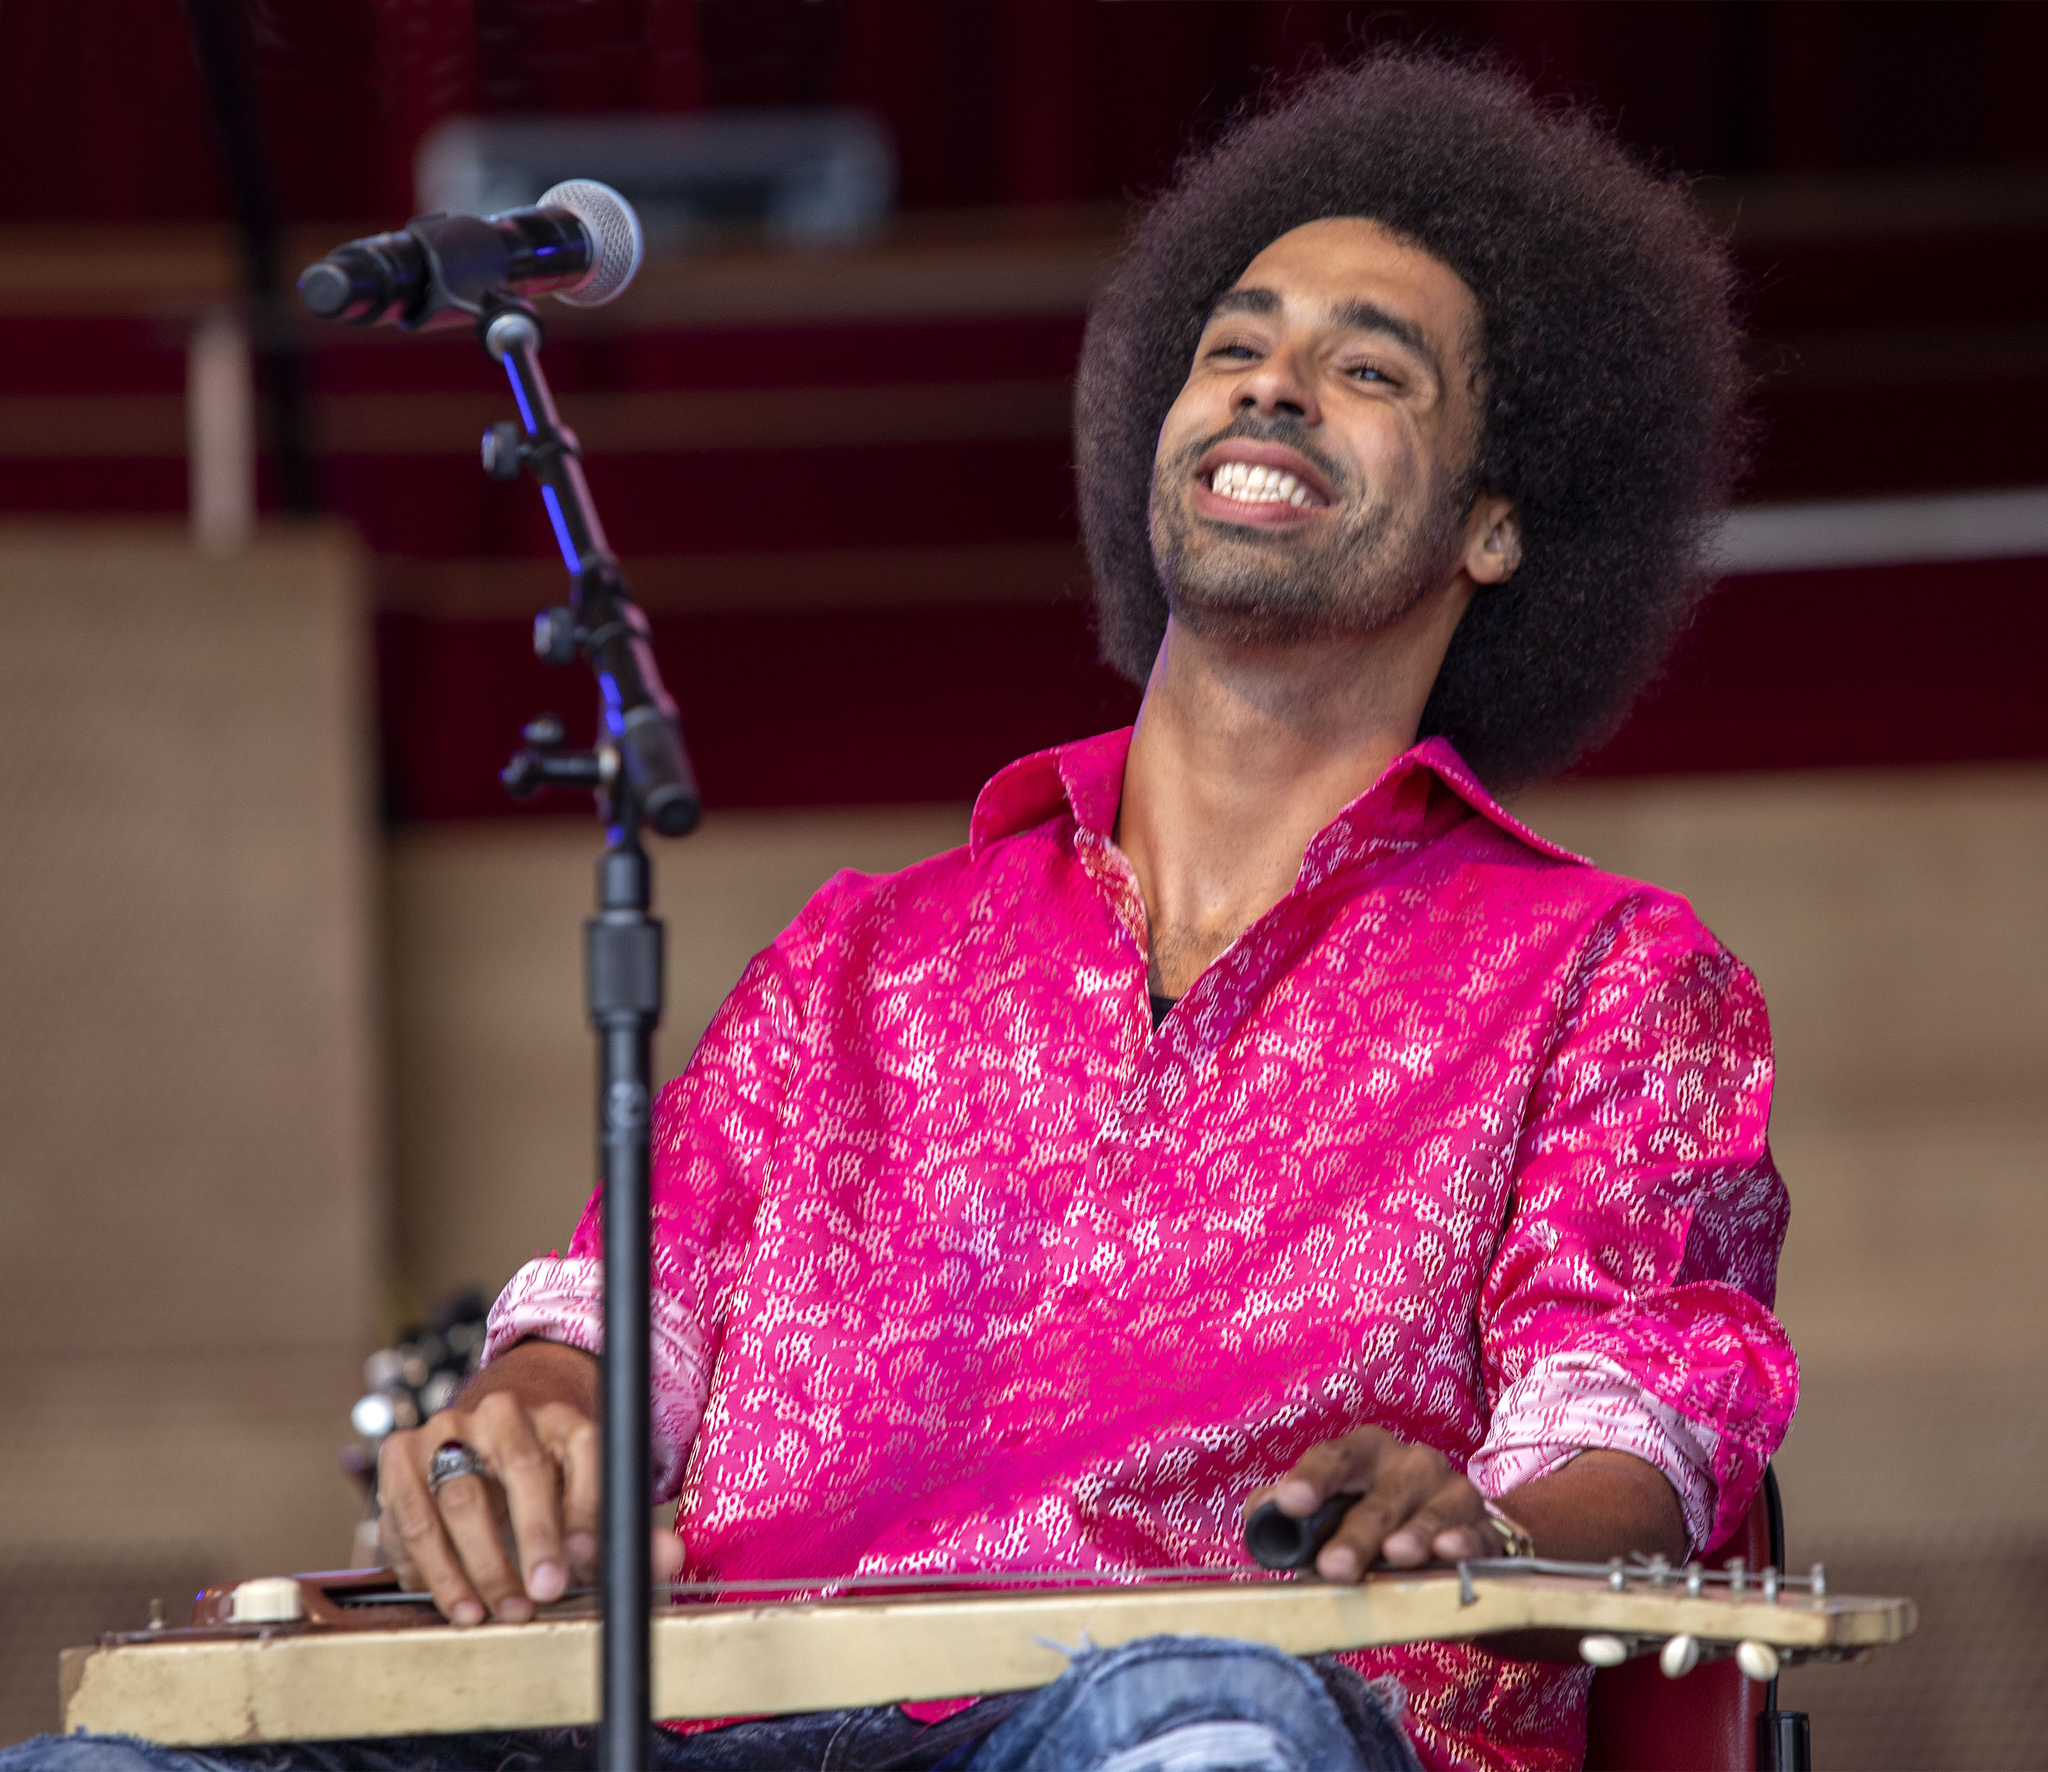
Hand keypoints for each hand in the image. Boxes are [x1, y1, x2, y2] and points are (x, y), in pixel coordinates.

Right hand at [375, 1338, 685, 1624]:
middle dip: (533, 1538)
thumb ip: (626, 1528)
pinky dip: (430, 1567)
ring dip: (477, 1565)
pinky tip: (455, 1601)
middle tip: (541, 1595)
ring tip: (494, 1612)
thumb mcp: (590, 1493)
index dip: (585, 1510)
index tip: (585, 1561)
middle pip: (521, 1468)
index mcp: (564, 1415)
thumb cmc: (549, 1477)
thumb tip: (667, 1559)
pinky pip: (411, 1516)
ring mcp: (448, 1428)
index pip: (585, 1452)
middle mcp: (506, 1411)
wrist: (488, 1434)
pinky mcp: (401, 1453)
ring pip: (458, 1498)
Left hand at [1245, 1426, 1503, 1582]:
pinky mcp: (1485, 1527)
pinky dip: (1463, 1542)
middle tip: (1333, 1567)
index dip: (1311, 1480)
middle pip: (1380, 1496)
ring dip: (1412, 1534)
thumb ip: (1286, 1513)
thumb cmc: (1373, 1524)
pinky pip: (1476, 1533)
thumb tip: (1259, 1516)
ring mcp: (1452, 1491)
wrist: (1451, 1548)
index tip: (1290, 1504)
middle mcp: (1411, 1463)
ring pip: (1429, 1511)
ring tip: (1396, 1556)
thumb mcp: (1330, 1515)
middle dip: (1356, 1533)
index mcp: (1365, 1453)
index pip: (1333, 1458)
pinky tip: (1449, 1551)